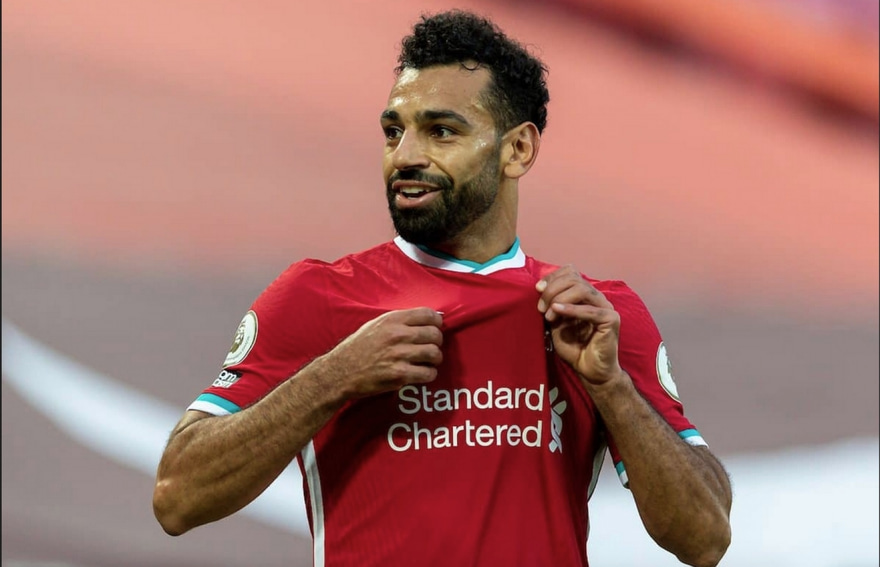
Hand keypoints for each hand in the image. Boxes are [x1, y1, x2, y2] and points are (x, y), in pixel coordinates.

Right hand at [321, 307, 443, 399]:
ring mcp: (399, 355)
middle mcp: (397, 335)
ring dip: (435, 359)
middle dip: (437, 342)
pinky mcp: (399, 375)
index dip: (437, 322)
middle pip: (435, 334)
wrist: (340, 371)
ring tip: (429, 362)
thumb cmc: (357, 348)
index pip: (428, 314)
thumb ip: (399, 322)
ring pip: (434, 354)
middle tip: (432, 348)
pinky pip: (428, 373)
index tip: (436, 328)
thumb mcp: (375, 325)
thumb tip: (424, 320)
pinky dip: (429, 374)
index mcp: (392, 320)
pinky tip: (422, 374)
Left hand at [536, 266, 622, 386]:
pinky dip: (571, 309)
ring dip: (560, 299)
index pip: (571, 272)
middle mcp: (597, 297)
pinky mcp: (611, 320)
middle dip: (552, 290)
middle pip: (574, 279)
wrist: (588, 369)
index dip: (553, 277)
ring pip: (582, 289)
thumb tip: (540, 289)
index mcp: (585, 295)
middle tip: (540, 307)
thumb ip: (551, 305)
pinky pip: (590, 310)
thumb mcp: (556, 322)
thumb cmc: (573, 347)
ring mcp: (605, 307)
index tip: (537, 288)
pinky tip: (556, 311)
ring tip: (548, 315)